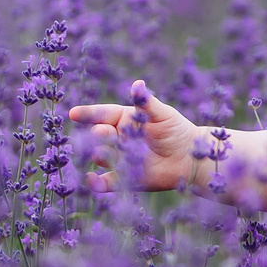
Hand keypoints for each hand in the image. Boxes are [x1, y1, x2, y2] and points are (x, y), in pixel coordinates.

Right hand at [69, 83, 210, 191]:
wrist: (192, 157)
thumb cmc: (177, 130)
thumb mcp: (162, 114)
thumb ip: (146, 103)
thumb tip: (137, 83)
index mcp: (124, 120)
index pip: (103, 114)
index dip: (89, 114)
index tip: (74, 114)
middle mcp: (119, 139)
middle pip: (100, 135)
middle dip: (98, 134)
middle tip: (103, 133)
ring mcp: (121, 159)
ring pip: (102, 157)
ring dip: (101, 155)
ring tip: (104, 153)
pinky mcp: (126, 179)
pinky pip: (107, 183)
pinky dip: (97, 183)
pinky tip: (91, 179)